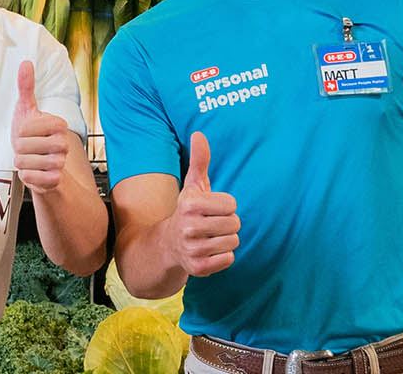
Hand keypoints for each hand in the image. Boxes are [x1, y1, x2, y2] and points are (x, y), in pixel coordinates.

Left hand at [12, 60, 70, 195]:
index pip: (27, 128)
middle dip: (18, 149)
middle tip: (26, 149)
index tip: (27, 132)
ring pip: (27, 163)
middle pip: (24, 146)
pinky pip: (31, 178)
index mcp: (58, 124)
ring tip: (28, 160)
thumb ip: (26, 86)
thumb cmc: (30, 135)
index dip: (20, 132)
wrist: (39, 164)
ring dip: (21, 163)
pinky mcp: (55, 180)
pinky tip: (31, 172)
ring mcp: (60, 162)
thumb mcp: (26, 110)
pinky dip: (26, 176)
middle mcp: (63, 143)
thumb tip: (26, 63)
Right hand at [167, 132, 239, 276]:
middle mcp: (188, 228)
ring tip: (210, 237)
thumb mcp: (193, 186)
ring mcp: (192, 250)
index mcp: (190, 205)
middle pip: (235, 224)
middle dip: (228, 224)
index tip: (212, 209)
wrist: (168, 245)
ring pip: (233, 242)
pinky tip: (209, 251)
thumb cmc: (189, 211)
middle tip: (212, 224)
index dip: (226, 206)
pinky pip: (228, 259)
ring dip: (226, 240)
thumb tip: (199, 134)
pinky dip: (223, 256)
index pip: (232, 205)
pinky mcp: (198, 269)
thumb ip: (199, 161)